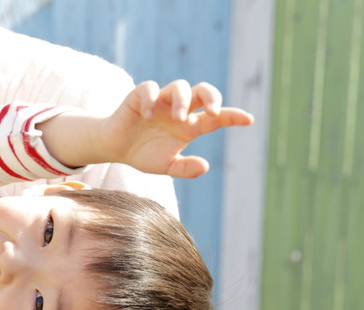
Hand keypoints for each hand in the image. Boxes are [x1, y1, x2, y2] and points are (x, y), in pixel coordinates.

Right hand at [100, 79, 252, 177]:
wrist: (115, 147)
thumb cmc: (143, 154)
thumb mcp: (165, 167)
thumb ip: (184, 168)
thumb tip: (205, 166)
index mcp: (189, 126)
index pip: (215, 117)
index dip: (232, 116)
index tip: (248, 119)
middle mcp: (178, 110)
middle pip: (202, 92)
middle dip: (212, 97)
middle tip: (213, 111)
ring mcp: (160, 101)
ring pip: (179, 87)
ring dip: (182, 100)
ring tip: (177, 118)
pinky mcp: (140, 96)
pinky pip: (150, 88)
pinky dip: (151, 99)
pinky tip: (147, 114)